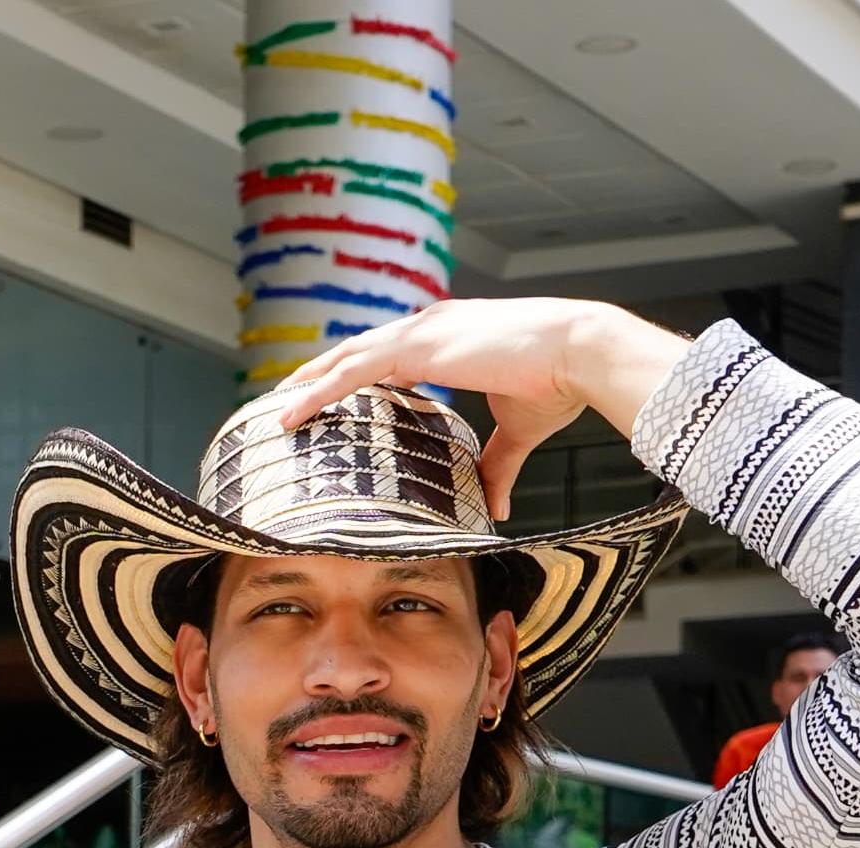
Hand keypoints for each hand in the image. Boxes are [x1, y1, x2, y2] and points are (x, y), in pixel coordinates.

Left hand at [262, 298, 691, 519]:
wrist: (581, 353)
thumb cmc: (560, 382)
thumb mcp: (520, 429)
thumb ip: (498, 464)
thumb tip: (497, 509)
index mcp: (447, 337)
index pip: (385, 356)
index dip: (353, 375)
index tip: (328, 397)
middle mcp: (428, 327)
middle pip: (357, 352)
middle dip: (319, 376)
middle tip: (286, 402)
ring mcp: (421, 332)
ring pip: (347, 359)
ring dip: (309, 384)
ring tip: (278, 411)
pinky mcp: (419, 347)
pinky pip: (354, 371)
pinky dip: (320, 390)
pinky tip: (294, 410)